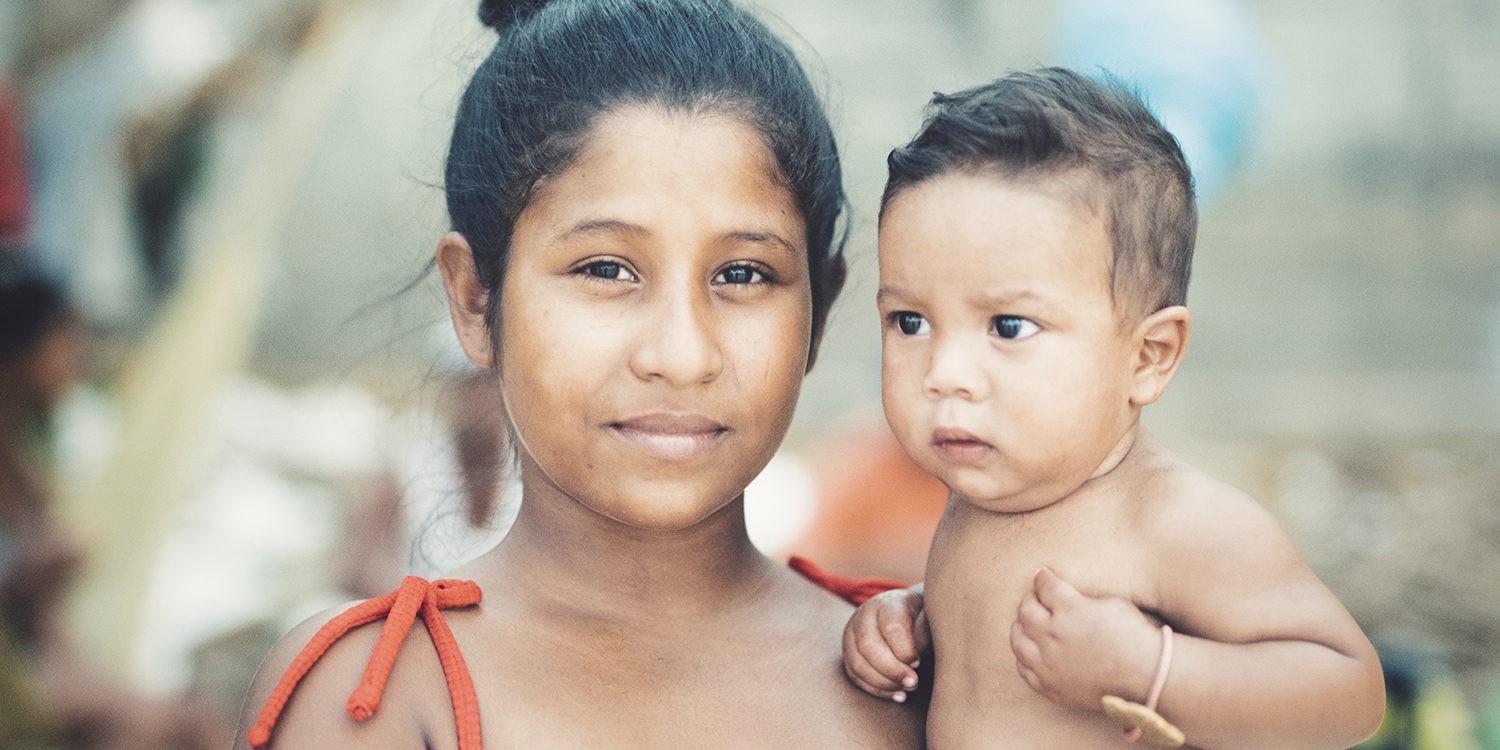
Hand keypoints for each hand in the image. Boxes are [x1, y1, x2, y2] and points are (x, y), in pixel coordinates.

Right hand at [842, 587, 929, 701]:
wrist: (905, 614)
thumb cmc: (920, 619)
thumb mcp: (928, 618)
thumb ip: (924, 633)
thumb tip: (913, 662)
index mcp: (887, 603)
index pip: (890, 627)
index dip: (905, 650)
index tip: (919, 663)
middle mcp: (863, 616)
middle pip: (868, 646)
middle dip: (892, 670)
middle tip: (913, 682)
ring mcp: (851, 635)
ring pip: (858, 664)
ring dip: (883, 683)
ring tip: (906, 690)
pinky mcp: (848, 653)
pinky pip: (855, 676)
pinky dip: (876, 690)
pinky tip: (896, 695)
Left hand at [1010, 567, 1160, 709]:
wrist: (1145, 676)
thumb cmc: (1133, 635)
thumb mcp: (1111, 602)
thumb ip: (1080, 596)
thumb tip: (1062, 591)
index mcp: (1069, 609)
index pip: (1044, 586)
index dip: (1042, 578)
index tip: (1042, 576)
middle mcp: (1053, 636)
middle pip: (1025, 612)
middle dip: (1029, 601)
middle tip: (1036, 599)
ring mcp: (1049, 664)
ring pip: (1018, 641)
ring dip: (1021, 629)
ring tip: (1029, 625)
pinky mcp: (1051, 686)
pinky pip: (1024, 670)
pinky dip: (1025, 658)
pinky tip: (1033, 652)